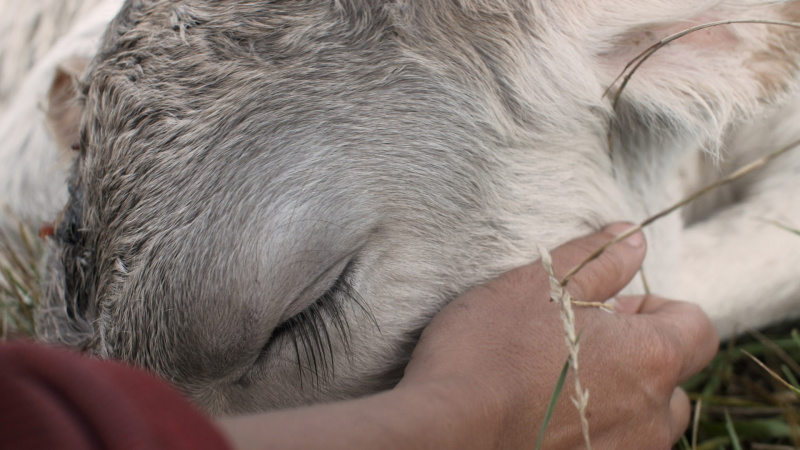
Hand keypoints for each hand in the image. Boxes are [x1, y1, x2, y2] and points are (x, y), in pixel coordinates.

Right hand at [399, 223, 718, 448]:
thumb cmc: (491, 351)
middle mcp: (650, 417)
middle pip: (672, 381)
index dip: (659, 309)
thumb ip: (597, 259)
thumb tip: (634, 238)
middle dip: (640, 359)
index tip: (613, 308)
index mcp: (650, 359)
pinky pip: (611, 447)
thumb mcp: (541, 285)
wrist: (446, 429)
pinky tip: (544, 413)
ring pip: (644, 423)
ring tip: (561, 382)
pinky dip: (592, 430)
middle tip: (582, 343)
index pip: (697, 328)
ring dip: (618, 398)